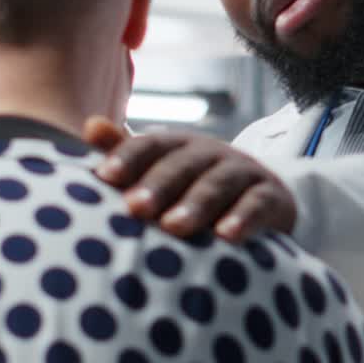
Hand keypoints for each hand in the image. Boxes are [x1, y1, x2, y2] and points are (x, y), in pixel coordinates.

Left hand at [82, 119, 296, 241]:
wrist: (263, 202)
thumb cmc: (196, 191)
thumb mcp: (164, 173)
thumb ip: (127, 154)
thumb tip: (90, 125)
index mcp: (179, 147)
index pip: (151, 145)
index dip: (128, 157)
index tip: (105, 176)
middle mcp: (211, 153)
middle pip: (183, 164)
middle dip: (158, 185)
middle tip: (134, 208)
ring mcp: (244, 173)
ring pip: (218, 184)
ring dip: (196, 204)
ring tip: (173, 227)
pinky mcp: (273, 198)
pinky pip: (257, 205)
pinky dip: (243, 219)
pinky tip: (227, 237)